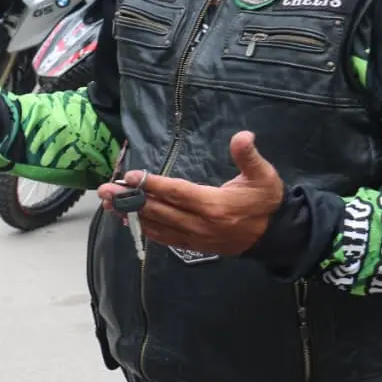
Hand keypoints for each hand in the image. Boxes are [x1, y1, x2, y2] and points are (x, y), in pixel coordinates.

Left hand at [95, 131, 284, 255]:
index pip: (176, 193)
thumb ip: (249, 156)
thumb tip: (242, 136)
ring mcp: (195, 237)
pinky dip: (145, 229)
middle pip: (158, 210)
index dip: (151, 185)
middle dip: (129, 200)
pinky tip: (128, 221)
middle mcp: (199, 224)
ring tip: (108, 204)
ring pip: (157, 226)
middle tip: (104, 190)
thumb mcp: (264, 176)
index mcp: (213, 205)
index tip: (129, 176)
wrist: (277, 237)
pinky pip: (164, 238)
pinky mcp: (193, 245)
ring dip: (131, 215)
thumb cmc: (267, 202)